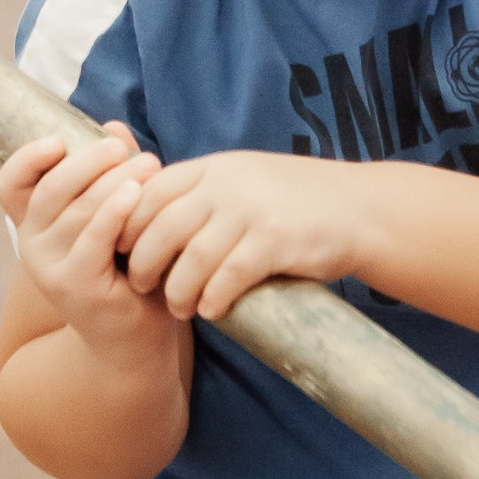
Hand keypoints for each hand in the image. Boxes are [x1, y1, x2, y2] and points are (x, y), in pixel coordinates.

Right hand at [0, 124, 175, 365]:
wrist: (133, 338)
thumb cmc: (126, 269)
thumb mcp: (115, 214)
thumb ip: (111, 171)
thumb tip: (113, 125)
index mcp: (34, 224)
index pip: (10, 184)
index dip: (27, 157)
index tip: (59, 140)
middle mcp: (33, 245)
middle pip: (50, 188)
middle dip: (88, 160)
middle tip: (122, 147)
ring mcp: (50, 268)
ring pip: (77, 209)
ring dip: (115, 180)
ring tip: (150, 165)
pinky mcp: (76, 286)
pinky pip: (94, 238)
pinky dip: (115, 210)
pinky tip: (137, 193)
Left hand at [119, 150, 366, 322]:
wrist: (358, 209)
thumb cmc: (293, 200)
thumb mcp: (242, 177)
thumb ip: (199, 190)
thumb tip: (142, 212)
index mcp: (212, 168)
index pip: (149, 192)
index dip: (126, 225)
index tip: (120, 251)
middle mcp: (226, 185)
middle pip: (161, 227)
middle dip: (142, 263)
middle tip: (140, 286)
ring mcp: (251, 212)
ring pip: (191, 258)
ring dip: (177, 291)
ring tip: (177, 307)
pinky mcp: (275, 241)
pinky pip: (228, 277)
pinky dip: (213, 298)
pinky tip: (211, 310)